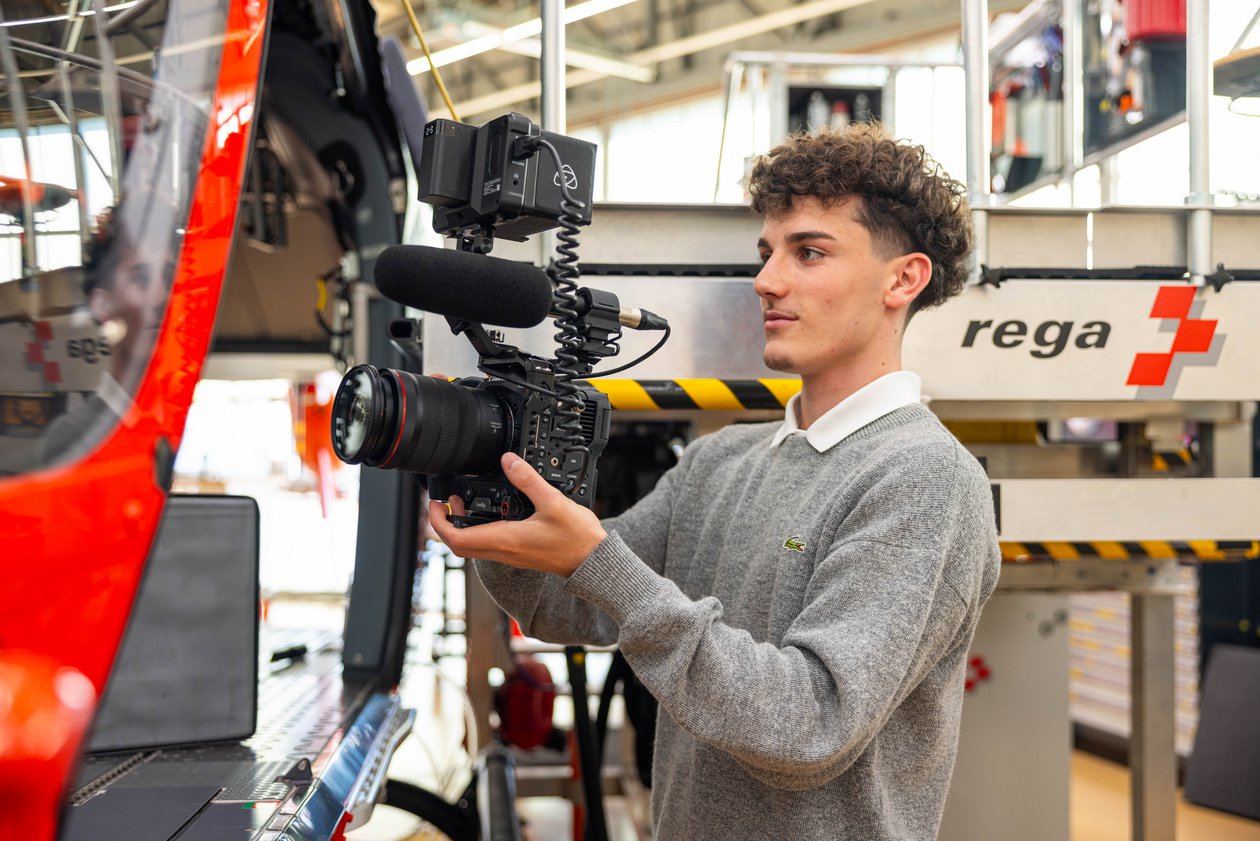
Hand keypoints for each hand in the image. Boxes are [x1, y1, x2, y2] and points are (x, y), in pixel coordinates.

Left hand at [428, 452, 607, 576]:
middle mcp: (503, 551)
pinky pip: (488, 544)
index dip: (438, 522)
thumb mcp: (552, 502)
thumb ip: (528, 479)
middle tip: (443, 502)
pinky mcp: (518, 553)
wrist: (592, 561)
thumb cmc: (576, 539)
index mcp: (505, 539)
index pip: (457, 538)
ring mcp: (510, 554)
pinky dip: (478, 529)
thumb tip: (508, 460)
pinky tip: (490, 511)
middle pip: (459, 545)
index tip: (434, 504)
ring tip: (463, 502)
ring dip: (461, 526)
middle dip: (445, 523)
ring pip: (473, 545)